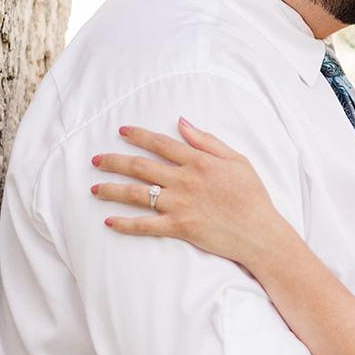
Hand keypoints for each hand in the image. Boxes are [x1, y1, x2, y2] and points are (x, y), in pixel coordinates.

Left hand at [90, 120, 286, 270]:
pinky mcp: (179, 227)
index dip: (138, 136)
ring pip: (137, 194)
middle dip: (114, 161)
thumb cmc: (252, 195)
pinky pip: (146, 226)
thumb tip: (182, 122)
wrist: (260, 232)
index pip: (160, 143)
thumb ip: (207, 141)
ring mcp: (180, 204)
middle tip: (95, 160)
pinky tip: (109, 221)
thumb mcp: (236, 160)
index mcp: (198, 161)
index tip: (121, 132)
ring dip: (112, 190)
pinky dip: (126, 224)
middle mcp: (184, 180)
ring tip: (94, 188)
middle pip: (140, 166)